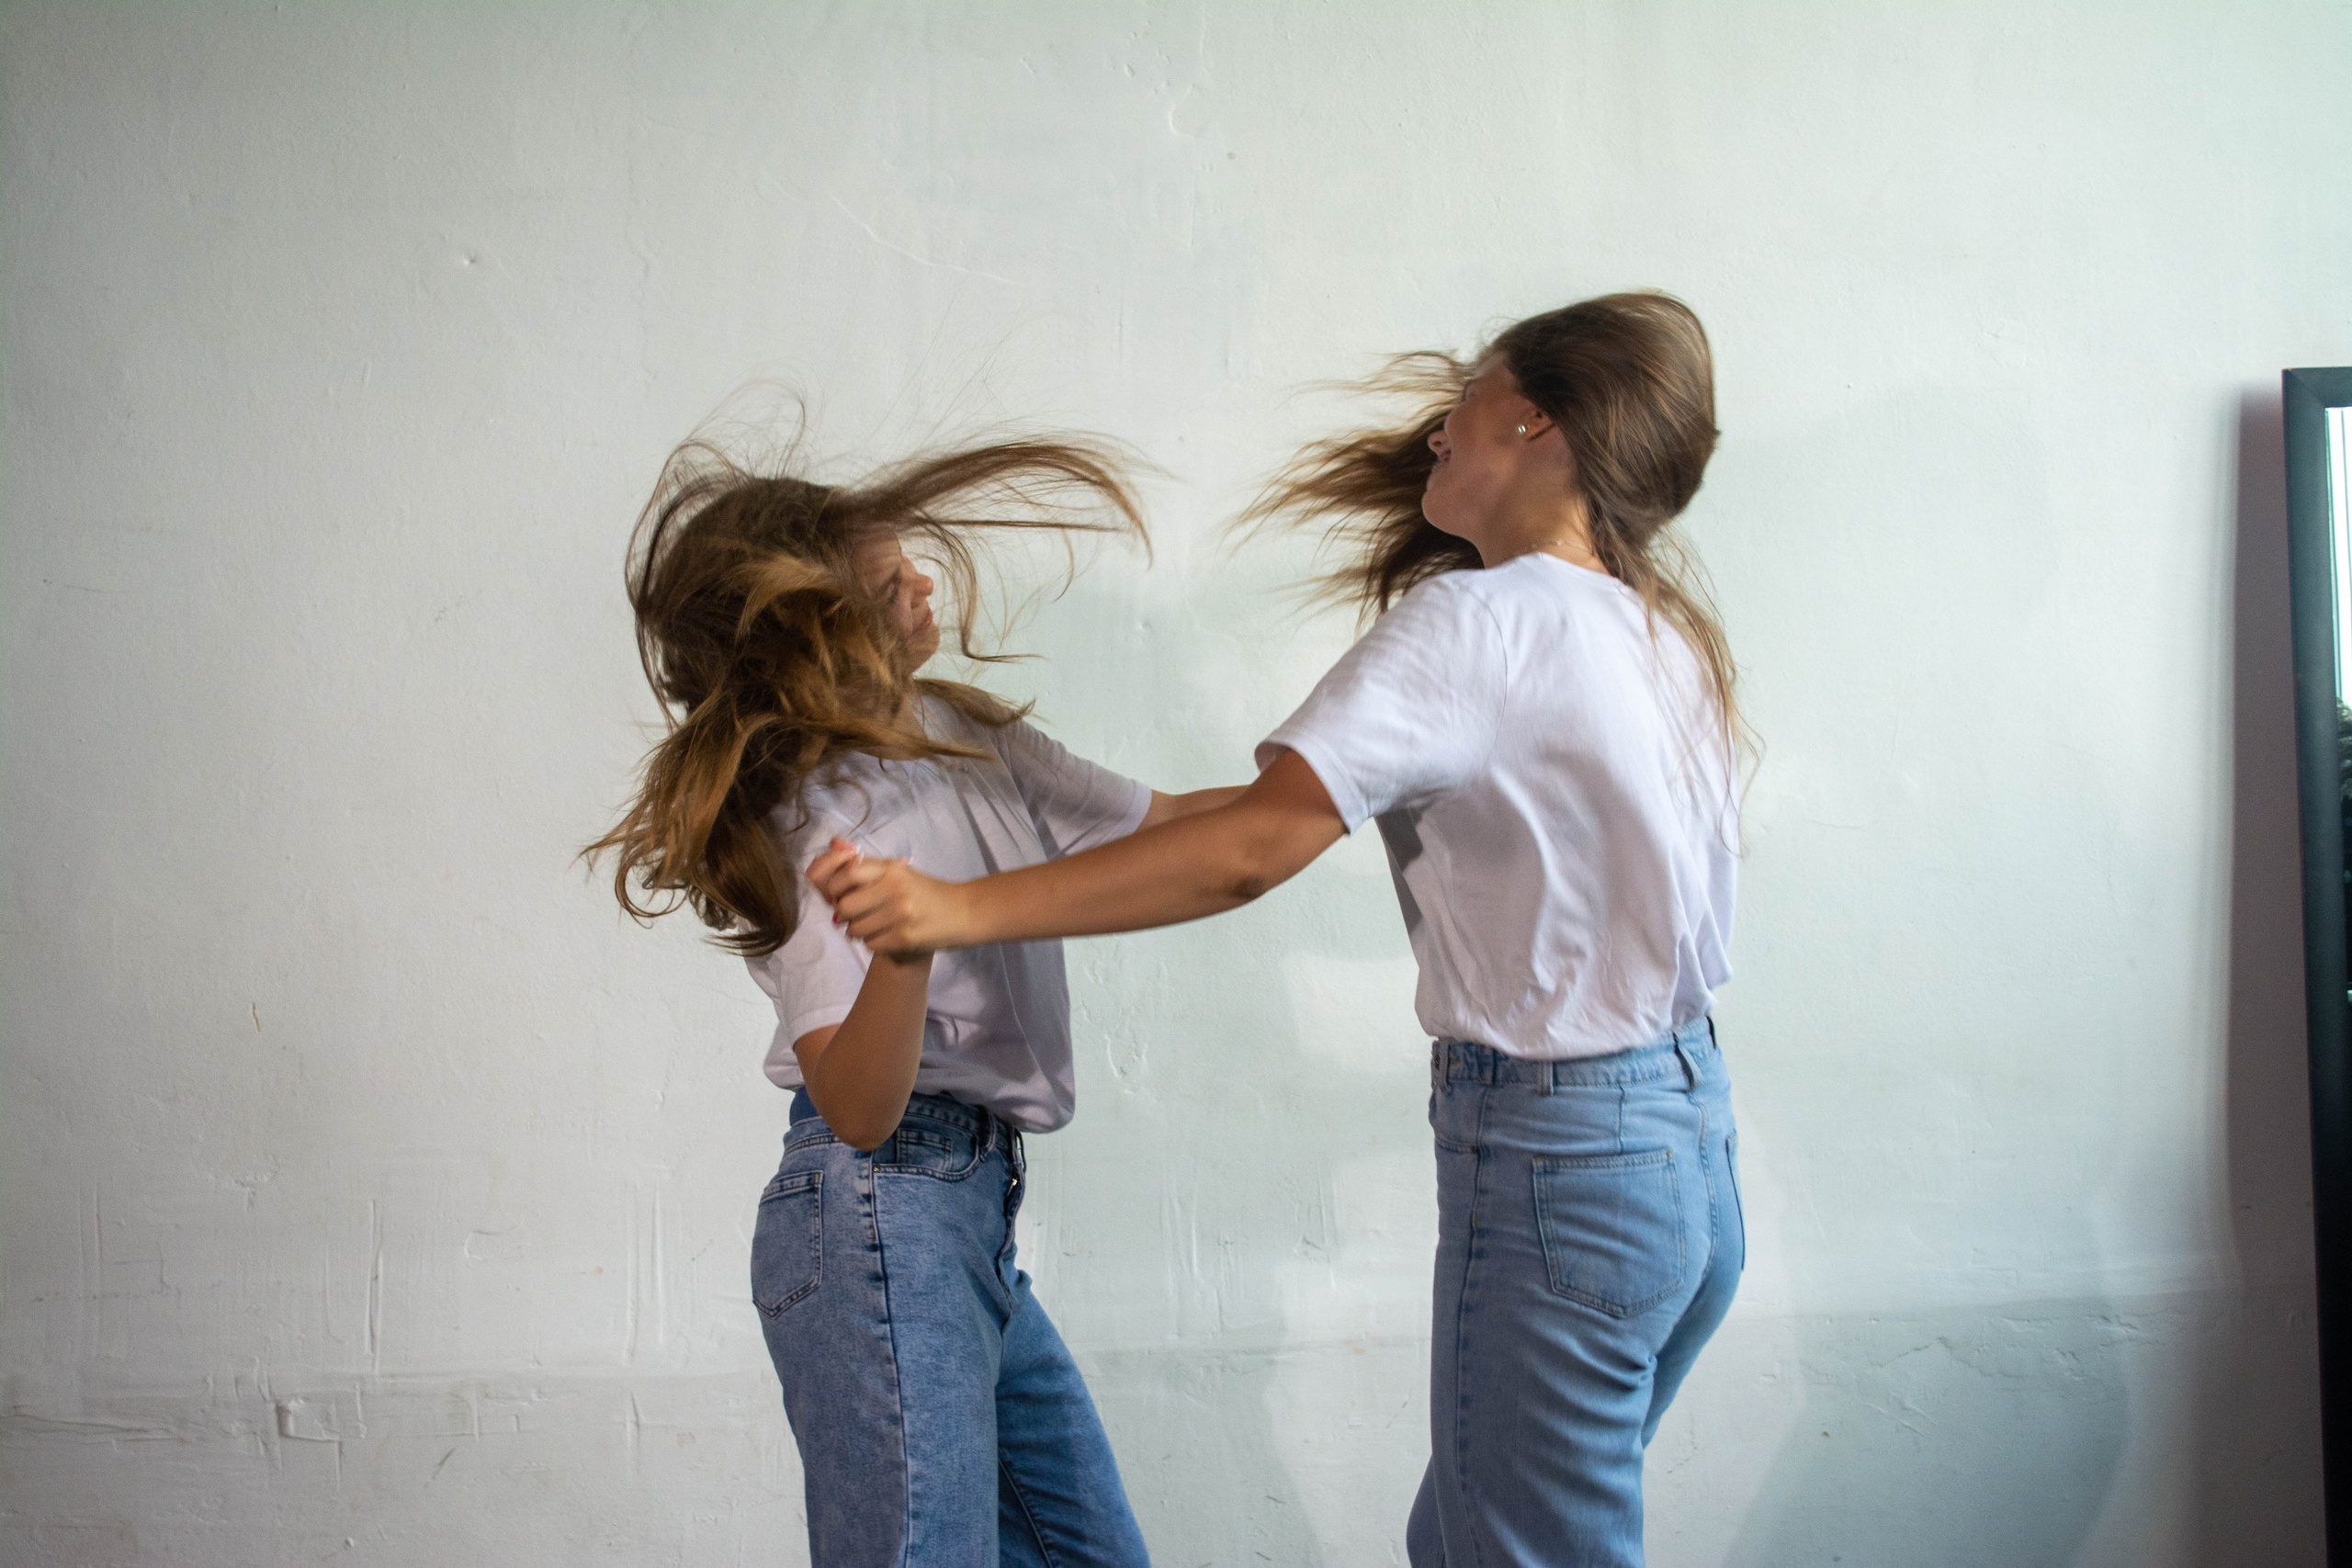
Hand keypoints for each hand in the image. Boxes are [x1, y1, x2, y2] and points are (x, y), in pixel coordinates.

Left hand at [807, 837, 971, 954]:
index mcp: (892, 869)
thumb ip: (867, 865)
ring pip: (855, 929)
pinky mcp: (906, 938)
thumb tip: (833, 845)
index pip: (848, 873)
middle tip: (857, 915)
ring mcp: (901, 914)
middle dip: (846, 914)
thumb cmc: (927, 892)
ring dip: (860, 931)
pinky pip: (871, 945)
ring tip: (876, 926)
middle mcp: (895, 889)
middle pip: (846, 906)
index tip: (838, 894)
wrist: (965, 912)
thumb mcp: (900, 872)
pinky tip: (888, 936)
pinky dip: (875, 943)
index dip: (834, 887)